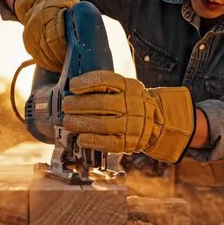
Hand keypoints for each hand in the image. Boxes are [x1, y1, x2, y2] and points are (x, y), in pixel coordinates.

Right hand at [14, 0, 77, 72]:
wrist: (41, 0)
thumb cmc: (63, 5)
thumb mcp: (73, 6)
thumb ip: (80, 19)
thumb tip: (92, 37)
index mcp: (48, 13)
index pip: (55, 38)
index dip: (65, 51)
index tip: (75, 58)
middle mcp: (35, 24)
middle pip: (49, 50)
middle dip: (61, 60)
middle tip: (74, 67)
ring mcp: (29, 34)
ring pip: (42, 56)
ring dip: (55, 65)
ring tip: (67, 68)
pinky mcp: (27, 42)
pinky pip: (37, 57)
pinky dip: (48, 64)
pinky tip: (58, 66)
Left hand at [62, 71, 194, 163]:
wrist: (157, 121)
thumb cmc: (130, 102)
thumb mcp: (124, 87)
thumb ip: (104, 87)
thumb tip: (73, 89)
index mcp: (128, 86)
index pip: (105, 81)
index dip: (87, 83)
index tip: (73, 85)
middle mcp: (131, 104)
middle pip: (101, 103)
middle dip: (78, 105)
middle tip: (66, 106)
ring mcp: (131, 124)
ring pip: (102, 124)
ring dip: (81, 123)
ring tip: (68, 122)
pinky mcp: (128, 142)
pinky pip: (108, 143)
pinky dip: (92, 141)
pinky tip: (80, 139)